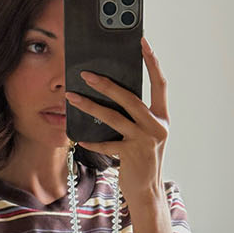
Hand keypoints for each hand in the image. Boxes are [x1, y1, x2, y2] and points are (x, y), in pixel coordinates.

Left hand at [66, 38, 168, 195]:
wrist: (147, 190)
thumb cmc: (141, 158)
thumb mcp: (143, 133)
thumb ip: (133, 115)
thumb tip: (109, 92)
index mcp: (162, 117)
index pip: (159, 83)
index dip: (152, 61)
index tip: (143, 42)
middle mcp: (157, 126)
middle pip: (130, 98)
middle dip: (107, 84)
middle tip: (86, 74)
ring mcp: (145, 140)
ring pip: (114, 117)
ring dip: (90, 107)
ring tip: (72, 97)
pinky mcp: (132, 154)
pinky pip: (106, 143)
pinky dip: (91, 140)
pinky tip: (77, 137)